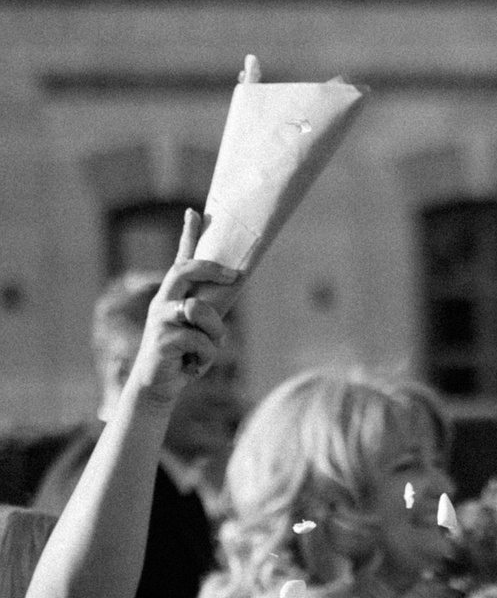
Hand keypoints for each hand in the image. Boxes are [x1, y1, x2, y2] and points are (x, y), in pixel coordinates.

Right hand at [124, 211, 239, 408]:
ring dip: (213, 336)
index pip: (181, 260)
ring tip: (200, 351)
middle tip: (234, 275)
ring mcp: (160, 318)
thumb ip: (211, 308)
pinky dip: (206, 357)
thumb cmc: (184, 354)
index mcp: (175, 296)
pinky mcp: (161, 338)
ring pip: (201, 311)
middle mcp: (163, 300)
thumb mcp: (202, 329)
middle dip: (211, 269)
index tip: (195, 212)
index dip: (188, 235)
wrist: (161, 384)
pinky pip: (202, 341)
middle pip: (184, 270)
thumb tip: (234, 280)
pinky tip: (191, 366)